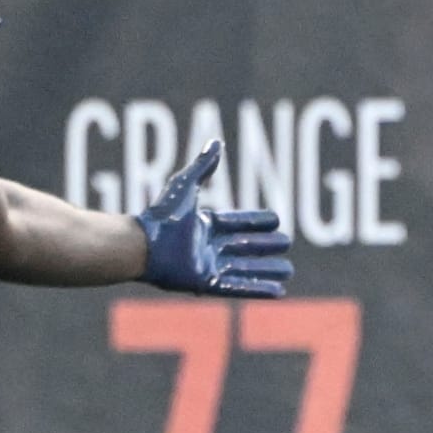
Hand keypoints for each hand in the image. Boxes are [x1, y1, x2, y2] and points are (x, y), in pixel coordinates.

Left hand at [137, 140, 293, 296]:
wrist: (143, 245)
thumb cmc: (161, 217)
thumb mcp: (185, 187)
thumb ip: (202, 167)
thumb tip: (216, 141)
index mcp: (203, 226)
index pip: (237, 224)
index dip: (256, 222)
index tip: (275, 220)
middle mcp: (207, 248)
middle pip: (244, 247)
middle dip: (266, 246)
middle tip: (286, 243)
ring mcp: (208, 267)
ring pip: (246, 269)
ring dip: (268, 270)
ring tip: (289, 270)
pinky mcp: (207, 284)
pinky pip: (238, 287)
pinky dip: (259, 288)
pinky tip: (278, 291)